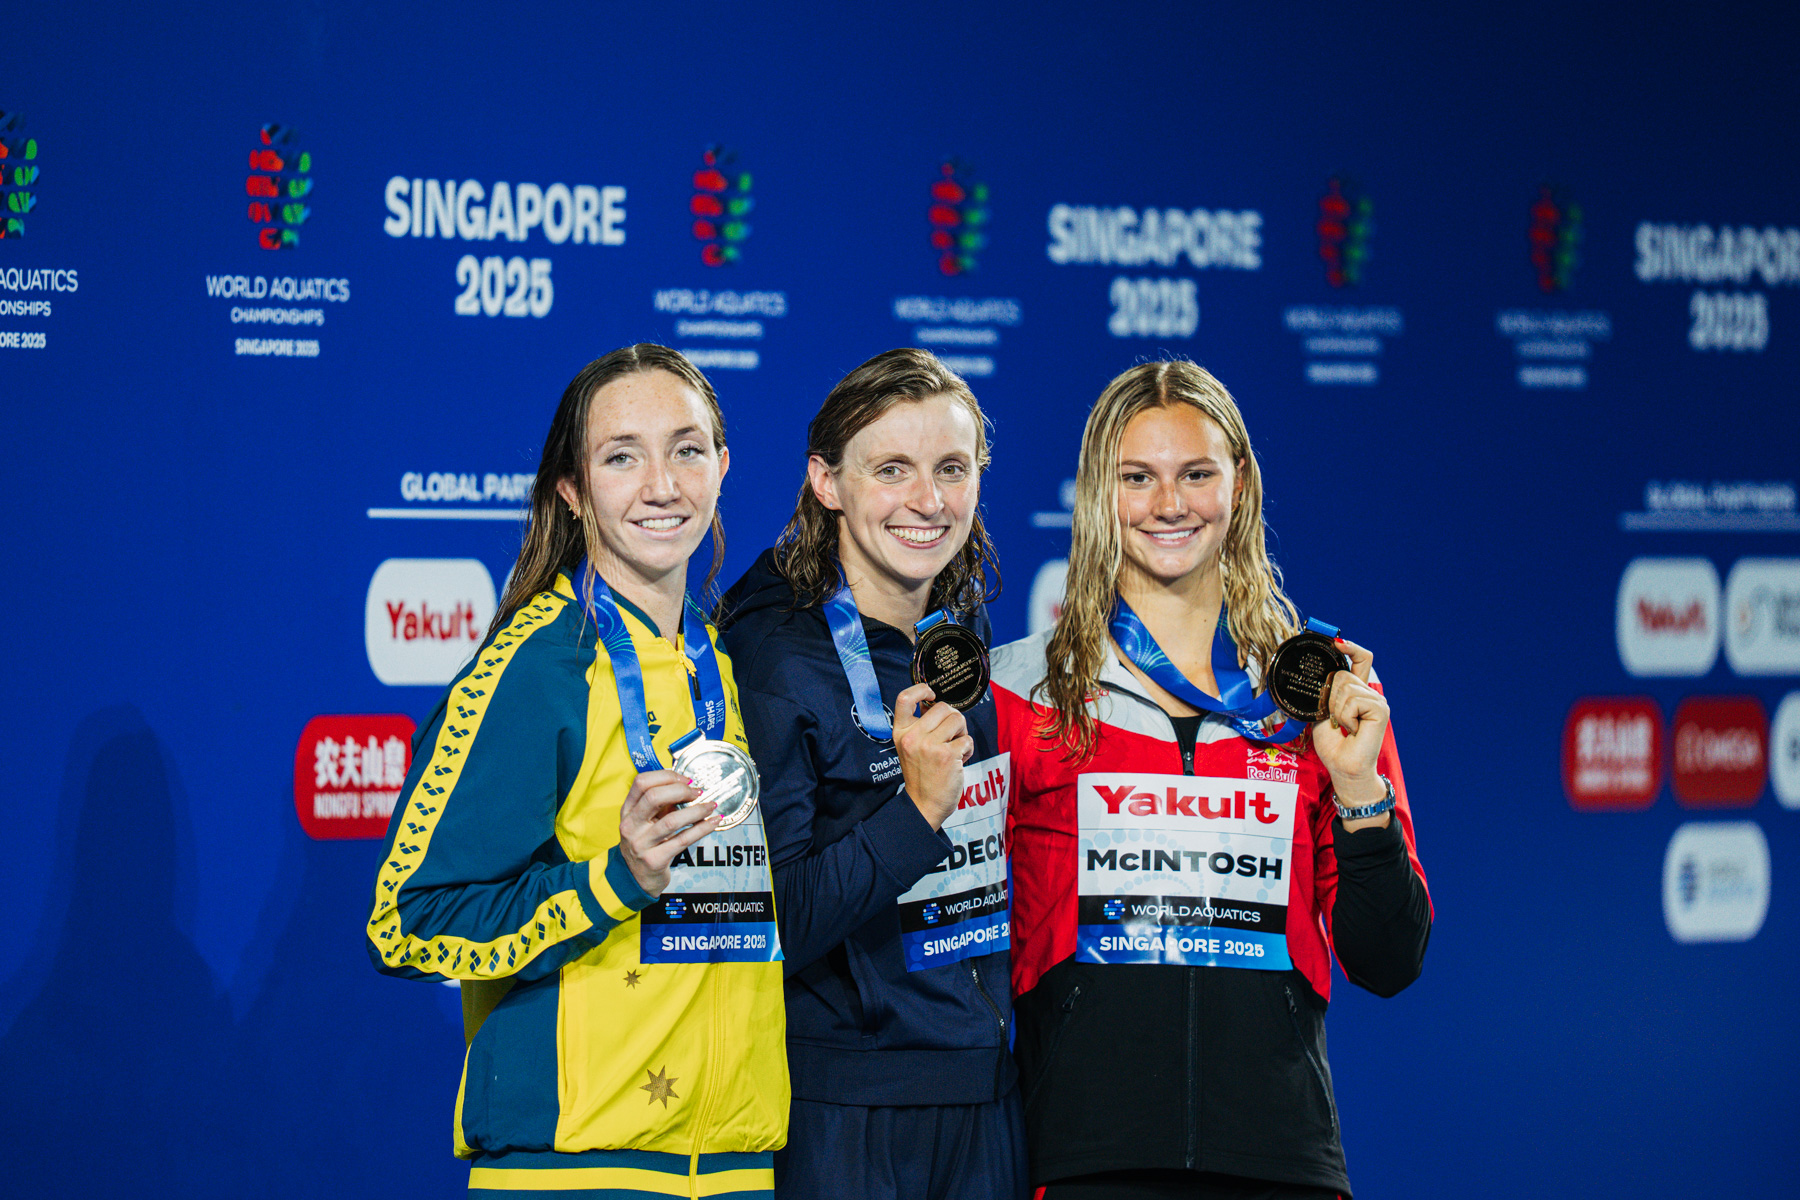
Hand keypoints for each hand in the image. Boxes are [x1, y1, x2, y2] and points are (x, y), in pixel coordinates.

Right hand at [617, 768, 717, 897]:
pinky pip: (683, 840)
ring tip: (711, 805)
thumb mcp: (646, 820)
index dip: (666, 776)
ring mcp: (641, 844)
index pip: (641, 782)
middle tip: (697, 792)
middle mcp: (631, 826)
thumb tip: (688, 785)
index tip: (685, 779)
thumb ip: (661, 803)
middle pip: (654, 797)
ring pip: (671, 821)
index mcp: (627, 810)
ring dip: (696, 810)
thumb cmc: (645, 843)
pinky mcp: (655, 860)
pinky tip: (713, 822)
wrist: (636, 878)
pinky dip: (702, 828)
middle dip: (680, 790)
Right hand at [893, 682, 974, 829]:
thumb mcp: (910, 747)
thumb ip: (921, 726)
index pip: (904, 699)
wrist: (924, 805)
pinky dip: (968, 749)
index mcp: (901, 732)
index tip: (931, 695)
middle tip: (952, 735)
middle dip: (953, 718)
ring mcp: (929, 746)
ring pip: (957, 720)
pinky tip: (960, 760)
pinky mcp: (947, 756)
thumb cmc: (921, 775)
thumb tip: (936, 704)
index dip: (921, 689)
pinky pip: (967, 740)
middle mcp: (913, 737)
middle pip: (942, 707)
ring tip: (956, 747)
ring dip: (962, 732)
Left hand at [1308, 638, 1390, 819]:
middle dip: (1329, 696)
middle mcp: (1370, 693)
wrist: (1343, 768)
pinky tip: (1352, 730)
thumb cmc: (1333, 745)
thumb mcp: (1321, 713)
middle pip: (1342, 673)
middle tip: (1334, 719)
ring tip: (1344, 727)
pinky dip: (1345, 716)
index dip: (1349, 647)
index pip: (1361, 659)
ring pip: (1345, 686)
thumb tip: (1313, 676)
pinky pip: (1352, 700)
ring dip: (1335, 710)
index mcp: (1357, 692)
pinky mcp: (1381, 710)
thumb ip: (1324, 694)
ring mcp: (1377, 701)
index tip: (1336, 642)